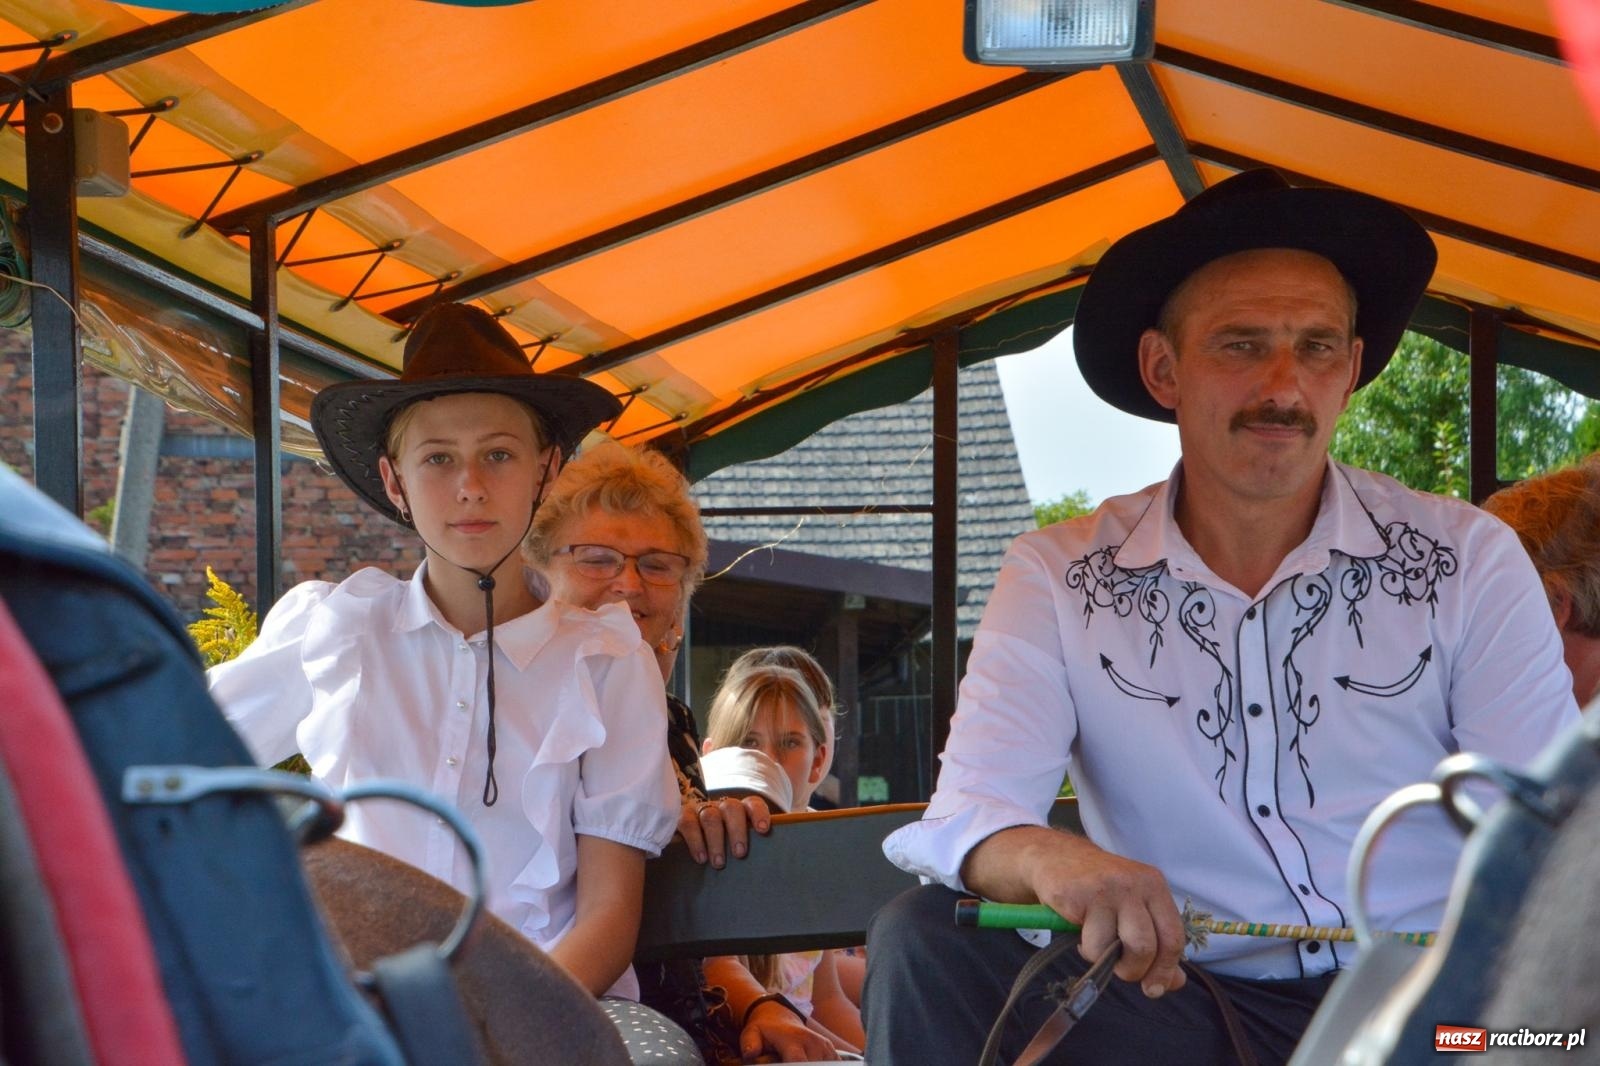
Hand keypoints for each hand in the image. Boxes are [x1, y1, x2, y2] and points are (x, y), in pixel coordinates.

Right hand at [677, 795, 771, 867]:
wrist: (693, 841)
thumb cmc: (727, 848)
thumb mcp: (742, 844)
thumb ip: (758, 847)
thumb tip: (780, 860)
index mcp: (741, 810)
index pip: (753, 804)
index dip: (759, 814)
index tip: (764, 829)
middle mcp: (722, 807)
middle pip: (732, 809)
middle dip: (737, 830)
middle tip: (740, 854)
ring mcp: (702, 810)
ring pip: (710, 816)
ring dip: (716, 839)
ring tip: (719, 863)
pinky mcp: (683, 817)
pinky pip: (687, 823)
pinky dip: (694, 840)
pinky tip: (700, 858)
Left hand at [741, 1001, 837, 1061]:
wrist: (778, 1017)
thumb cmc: (763, 1030)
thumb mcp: (751, 1034)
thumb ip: (750, 1045)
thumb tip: (750, 1054)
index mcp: (793, 1040)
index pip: (798, 1061)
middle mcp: (812, 1042)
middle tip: (785, 1062)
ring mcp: (823, 1045)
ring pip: (823, 1065)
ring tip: (795, 1060)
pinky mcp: (830, 1050)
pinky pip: (832, 1064)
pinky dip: (823, 1065)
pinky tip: (809, 1061)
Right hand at [1030, 833, 1186, 997]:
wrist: (1056, 856)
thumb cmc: (1099, 890)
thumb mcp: (1134, 910)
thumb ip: (1157, 945)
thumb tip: (1175, 983)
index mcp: (1155, 886)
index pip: (1173, 936)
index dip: (1165, 969)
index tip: (1154, 988)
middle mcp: (1135, 884)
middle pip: (1148, 947)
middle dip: (1135, 970)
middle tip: (1122, 970)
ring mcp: (1107, 889)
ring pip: (1120, 949)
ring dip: (1108, 963)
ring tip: (1098, 948)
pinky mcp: (1079, 896)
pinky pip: (1091, 944)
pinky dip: (1087, 951)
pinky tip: (1082, 934)